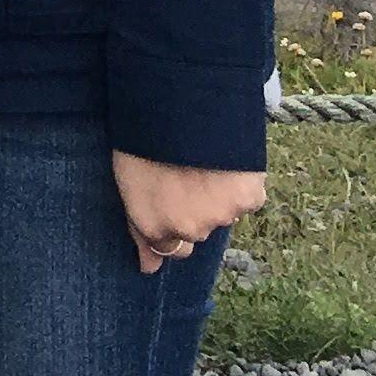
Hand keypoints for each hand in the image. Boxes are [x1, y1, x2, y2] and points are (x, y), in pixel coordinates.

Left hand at [114, 149, 264, 273]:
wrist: (178, 106)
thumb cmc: (142, 137)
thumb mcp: (126, 179)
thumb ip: (140, 229)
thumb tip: (149, 269)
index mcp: (153, 224)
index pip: (170, 249)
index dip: (171, 225)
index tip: (172, 205)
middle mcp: (189, 228)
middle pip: (197, 229)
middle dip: (193, 210)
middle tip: (185, 174)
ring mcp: (221, 215)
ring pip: (222, 213)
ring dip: (216, 196)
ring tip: (203, 162)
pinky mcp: (249, 198)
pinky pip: (246, 198)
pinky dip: (240, 184)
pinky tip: (226, 161)